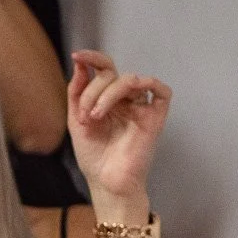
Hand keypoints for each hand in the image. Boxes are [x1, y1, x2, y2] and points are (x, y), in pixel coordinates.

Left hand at [67, 51, 169, 214]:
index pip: (103, 69)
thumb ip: (76, 92)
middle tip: (85, 116)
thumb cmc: (93, 156)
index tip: (77, 56)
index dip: (92, 59)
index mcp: (106, 98)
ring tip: (96, 116)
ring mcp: (141, 107)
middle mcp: (124, 100)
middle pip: (111, 75)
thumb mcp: (76, 120)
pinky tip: (133, 91)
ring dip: (108, 94)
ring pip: (130, 80)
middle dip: (92, 91)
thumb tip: (79, 64)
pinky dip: (149, 84)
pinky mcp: (155, 117)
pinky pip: (162, 91)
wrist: (106, 182)